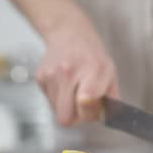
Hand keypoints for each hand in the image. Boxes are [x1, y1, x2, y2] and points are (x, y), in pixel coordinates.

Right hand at [35, 11, 118, 125]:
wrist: (69, 33)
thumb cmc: (92, 56)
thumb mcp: (110, 73)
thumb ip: (111, 100)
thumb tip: (108, 119)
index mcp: (91, 70)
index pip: (86, 104)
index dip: (89, 113)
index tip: (94, 108)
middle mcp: (69, 72)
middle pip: (65, 117)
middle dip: (76, 118)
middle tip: (84, 107)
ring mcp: (51, 75)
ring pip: (57, 111)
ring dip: (68, 108)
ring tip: (75, 92)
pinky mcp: (40, 77)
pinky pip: (49, 101)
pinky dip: (59, 99)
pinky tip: (65, 86)